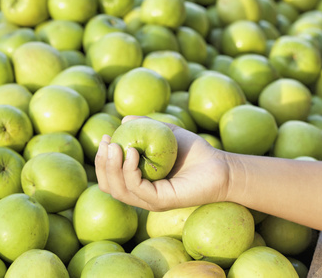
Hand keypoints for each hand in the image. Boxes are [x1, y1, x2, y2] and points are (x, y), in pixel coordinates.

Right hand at [95, 116, 230, 210]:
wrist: (219, 165)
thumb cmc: (194, 151)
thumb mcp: (165, 133)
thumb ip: (145, 126)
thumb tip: (123, 120)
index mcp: (138, 183)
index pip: (109, 178)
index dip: (102, 159)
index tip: (105, 137)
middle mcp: (141, 195)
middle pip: (108, 185)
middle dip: (102, 163)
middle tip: (107, 142)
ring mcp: (150, 200)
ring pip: (119, 190)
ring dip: (112, 167)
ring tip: (116, 145)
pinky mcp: (161, 201)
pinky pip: (137, 189)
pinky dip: (129, 171)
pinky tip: (132, 152)